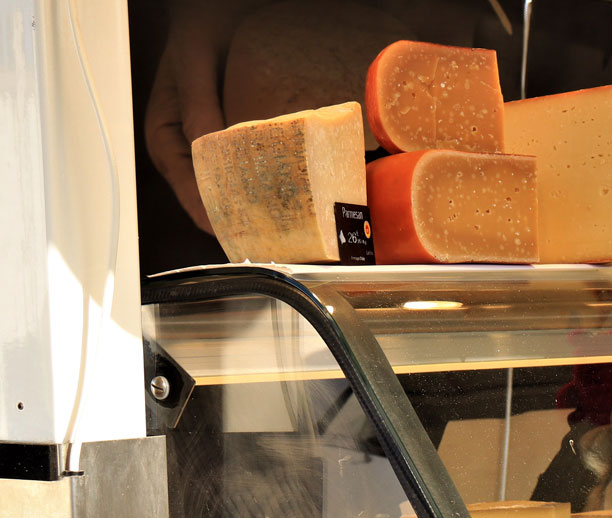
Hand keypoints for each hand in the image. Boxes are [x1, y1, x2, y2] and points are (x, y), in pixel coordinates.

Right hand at [143, 0, 264, 232]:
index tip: (236, 237)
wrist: (212, 15)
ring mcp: (209, 148)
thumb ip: (198, 107)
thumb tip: (211, 148)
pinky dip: (264, 184)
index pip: (188, 191)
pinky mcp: (232, 141)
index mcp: (164, 137)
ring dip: (253, 207)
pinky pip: (246, 171)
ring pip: (229, 190)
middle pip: (210, 199)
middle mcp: (185, 149)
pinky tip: (287, 196)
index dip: (213, 217)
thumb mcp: (193, 64)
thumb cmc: (196, 32)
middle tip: (270, 243)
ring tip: (282, 230)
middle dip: (238, 221)